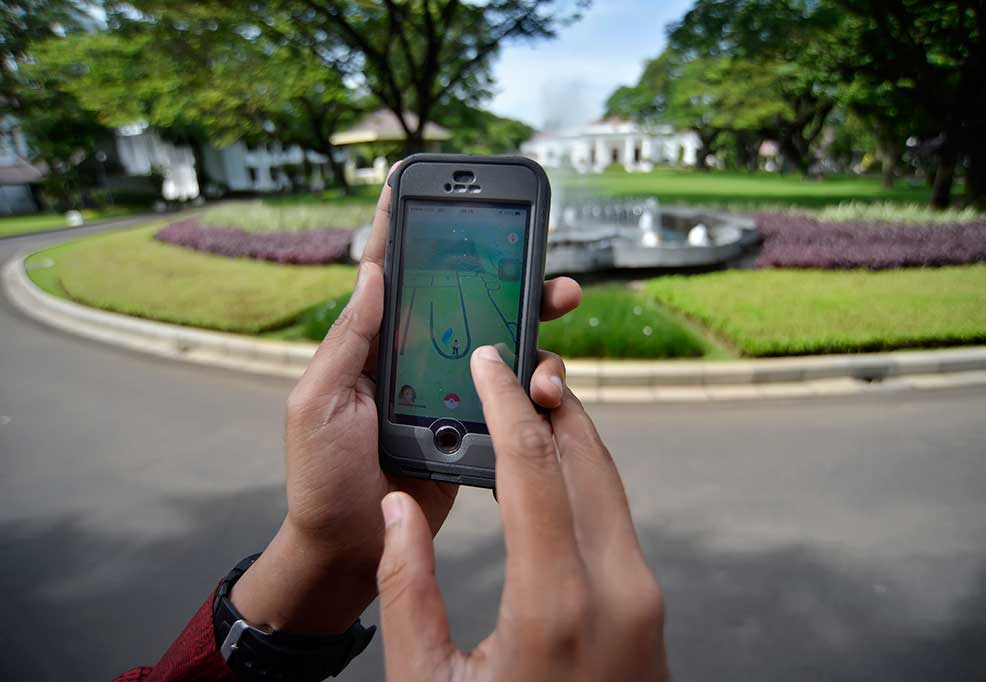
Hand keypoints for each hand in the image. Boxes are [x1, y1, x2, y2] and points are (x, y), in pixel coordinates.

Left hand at [230, 169, 582, 633]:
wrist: (351, 547)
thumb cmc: (321, 475)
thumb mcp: (318, 402)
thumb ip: (349, 340)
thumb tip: (373, 271)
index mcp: (373, 348)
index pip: (390, 276)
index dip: (402, 231)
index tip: (415, 186)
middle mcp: (415, 361)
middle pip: (466, 304)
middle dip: (510, 280)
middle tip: (549, 271)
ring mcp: (448, 393)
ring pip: (500, 346)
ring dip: (535, 330)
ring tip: (559, 323)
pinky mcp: (473, 428)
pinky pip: (511, 395)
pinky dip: (536, 384)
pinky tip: (551, 384)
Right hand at [376, 346, 669, 680]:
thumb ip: (407, 592)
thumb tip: (396, 511)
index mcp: (555, 604)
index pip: (534, 465)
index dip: (507, 401)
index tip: (489, 360)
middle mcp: (616, 590)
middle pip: (586, 457)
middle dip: (549, 401)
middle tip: (513, 363)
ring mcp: (644, 599)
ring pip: (610, 484)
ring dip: (572, 434)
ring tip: (531, 401)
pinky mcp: (650, 609)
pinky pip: (618, 518)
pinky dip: (586, 477)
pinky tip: (555, 469)